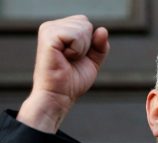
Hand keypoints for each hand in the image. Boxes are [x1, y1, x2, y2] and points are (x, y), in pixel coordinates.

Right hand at [17, 15, 109, 132]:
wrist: (59, 96)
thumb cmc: (72, 81)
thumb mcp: (92, 61)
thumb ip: (100, 45)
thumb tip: (102, 30)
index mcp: (59, 30)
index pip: (86, 24)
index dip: (89, 44)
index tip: (75, 58)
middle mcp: (51, 27)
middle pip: (85, 24)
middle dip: (86, 45)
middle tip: (71, 60)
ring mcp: (48, 30)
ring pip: (83, 28)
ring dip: (81, 49)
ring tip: (67, 60)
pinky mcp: (48, 37)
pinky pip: (76, 35)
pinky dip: (77, 50)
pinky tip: (64, 58)